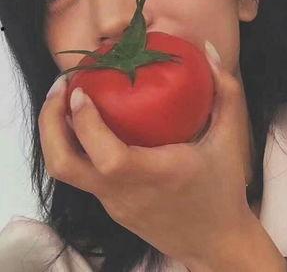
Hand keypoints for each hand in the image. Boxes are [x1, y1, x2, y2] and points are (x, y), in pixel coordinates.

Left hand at [38, 41, 254, 266]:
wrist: (216, 242)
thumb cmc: (222, 189)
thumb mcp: (230, 138)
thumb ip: (225, 92)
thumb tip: (210, 51)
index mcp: (152, 175)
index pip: (105, 154)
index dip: (85, 122)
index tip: (79, 90)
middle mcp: (123, 193)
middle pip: (64, 166)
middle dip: (50, 124)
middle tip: (61, 88)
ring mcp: (113, 203)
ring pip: (67, 172)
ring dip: (58, 134)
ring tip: (69, 102)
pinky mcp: (112, 208)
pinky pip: (84, 175)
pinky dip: (77, 146)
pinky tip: (92, 127)